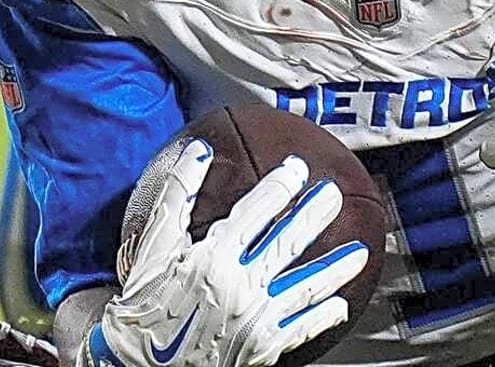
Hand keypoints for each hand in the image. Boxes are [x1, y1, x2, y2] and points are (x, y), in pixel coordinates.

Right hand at [91, 144, 367, 366]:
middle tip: (334, 195)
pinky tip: (341, 305)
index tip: (298, 169)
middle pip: (289, 241)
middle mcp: (238, 285)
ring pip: (307, 286)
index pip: (258, 210)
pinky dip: (324, 315)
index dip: (282, 185)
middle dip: (316, 214)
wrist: (136, 366)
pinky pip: (302, 328)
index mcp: (212, 256)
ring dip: (336, 267)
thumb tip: (198, 150)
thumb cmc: (144, 306)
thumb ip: (177, 197)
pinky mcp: (263, 347)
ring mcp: (255, 318)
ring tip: (358, 252)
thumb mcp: (153, 249)